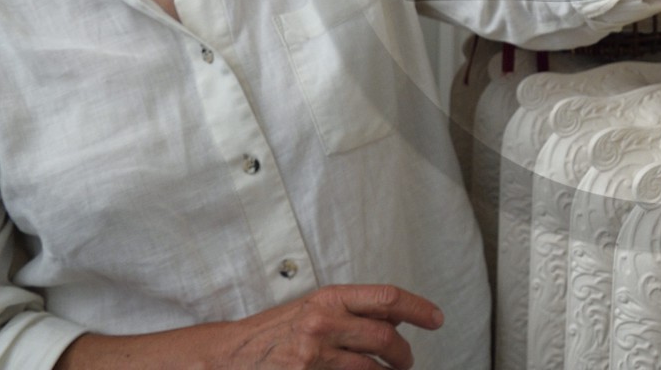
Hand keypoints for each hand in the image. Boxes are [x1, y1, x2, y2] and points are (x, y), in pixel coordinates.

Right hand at [57, 285, 442, 369]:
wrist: (224, 358)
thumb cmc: (270, 334)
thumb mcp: (310, 311)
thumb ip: (348, 313)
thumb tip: (392, 321)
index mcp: (327, 298)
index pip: (386, 298)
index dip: (419, 308)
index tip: (437, 319)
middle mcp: (323, 322)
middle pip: (385, 338)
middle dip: (403, 354)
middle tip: (407, 362)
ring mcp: (313, 354)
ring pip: (370, 368)